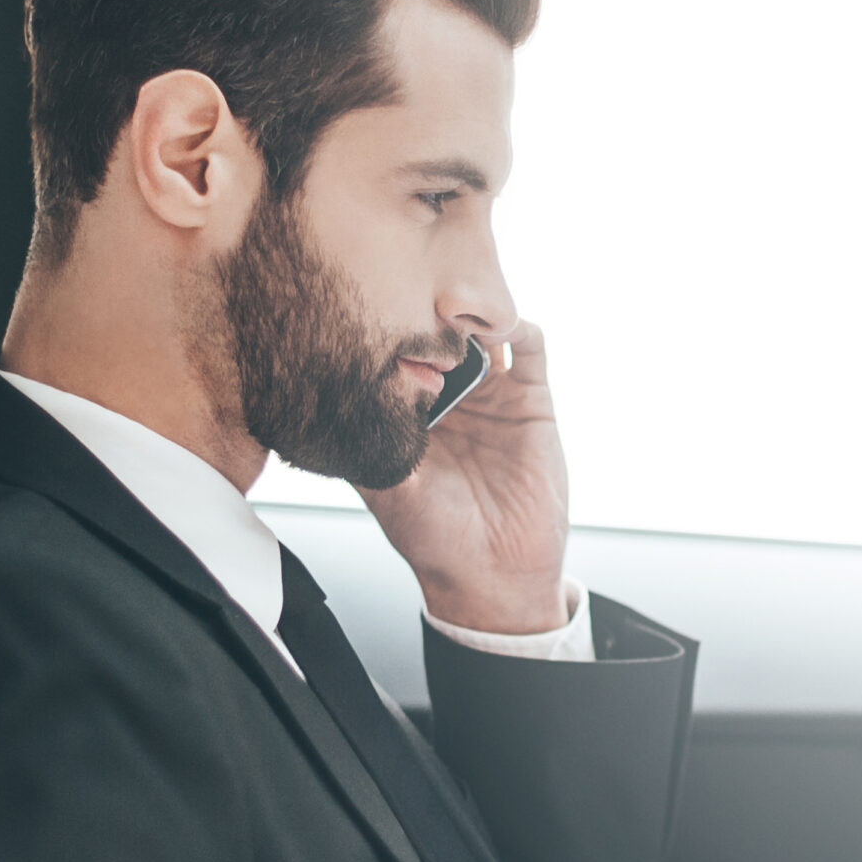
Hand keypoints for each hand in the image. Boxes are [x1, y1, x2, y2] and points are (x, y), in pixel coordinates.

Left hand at [358, 321, 570, 634]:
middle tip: (419, 287)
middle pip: (439, 334)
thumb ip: (367, 446)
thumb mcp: (386, 489)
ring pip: (482, 332)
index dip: (387, 327)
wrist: (497, 574)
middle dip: (431, 308)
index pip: (395, 354)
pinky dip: (520, 328)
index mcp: (407, 414)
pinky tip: (504, 326)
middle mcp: (448, 399)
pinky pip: (530, 350)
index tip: (378, 305)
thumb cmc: (434, 540)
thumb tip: (331, 402)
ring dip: (473, 311)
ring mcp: (490, 396)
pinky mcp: (531, 401)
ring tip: (460, 300)